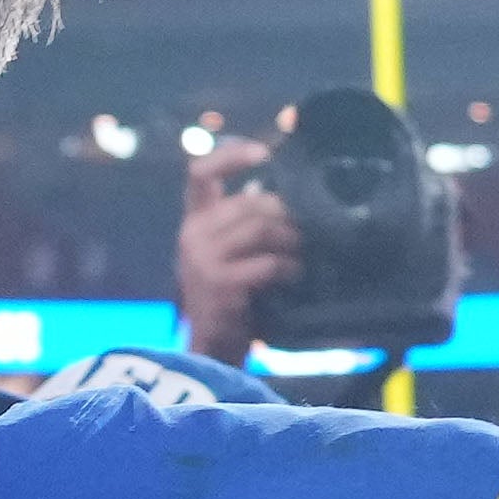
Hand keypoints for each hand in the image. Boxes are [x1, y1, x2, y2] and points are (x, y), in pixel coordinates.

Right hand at [175, 139, 298, 366]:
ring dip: (291, 240)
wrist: (213, 345)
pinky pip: (266, 262)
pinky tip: (294, 275)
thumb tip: (290, 197)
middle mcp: (192, 234)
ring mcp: (202, 259)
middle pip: (249, 202)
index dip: (232, 156)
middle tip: (306, 230)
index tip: (264, 153)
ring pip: (261, 228)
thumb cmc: (231, 293)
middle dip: (285, 214)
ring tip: (302, 254)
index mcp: (194, 220)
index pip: (200, 173)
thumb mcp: (229, 251)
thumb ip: (245, 223)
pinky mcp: (219, 283)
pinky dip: (288, 267)